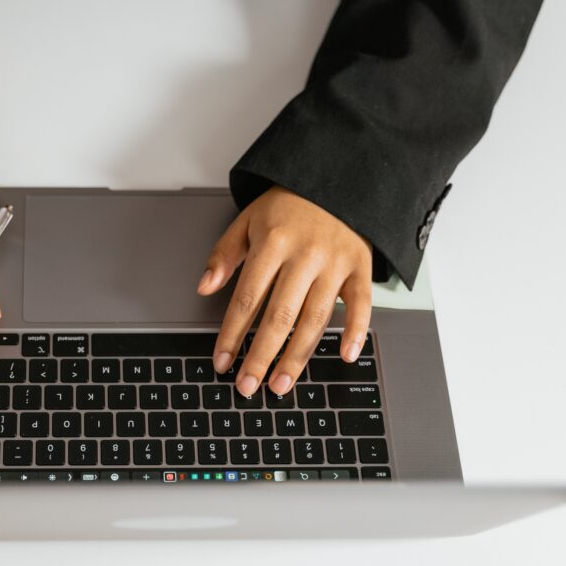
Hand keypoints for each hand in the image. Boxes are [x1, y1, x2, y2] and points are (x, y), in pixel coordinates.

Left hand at [198, 186, 371, 396]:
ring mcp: (335, 264)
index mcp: (273, 243)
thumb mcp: (248, 220)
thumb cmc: (288, 205)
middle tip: (247, 386)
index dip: (232, 333)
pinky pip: (362, 304)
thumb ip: (224, 254)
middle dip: (261, 356)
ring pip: (315, 319)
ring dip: (297, 356)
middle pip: (279, 316)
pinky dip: (357, 331)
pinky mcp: (360, 268)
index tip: (221, 360)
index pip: (247, 298)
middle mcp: (305, 256)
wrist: (336, 179)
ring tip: (281, 385)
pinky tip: (346, 356)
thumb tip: (204, 287)